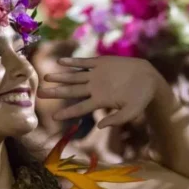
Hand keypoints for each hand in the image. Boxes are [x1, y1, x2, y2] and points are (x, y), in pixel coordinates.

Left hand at [41, 57, 158, 129]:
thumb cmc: (141, 98)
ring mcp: (96, 75)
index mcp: (100, 101)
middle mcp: (94, 88)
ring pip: (74, 76)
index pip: (79, 108)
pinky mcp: (101, 63)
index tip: (53, 118)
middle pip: (71, 91)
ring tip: (46, 77)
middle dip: (56, 93)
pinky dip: (73, 62)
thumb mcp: (131, 112)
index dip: (66, 113)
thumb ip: (116, 119)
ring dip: (60, 77)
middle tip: (40, 94)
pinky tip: (61, 62)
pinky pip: (84, 62)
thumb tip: (99, 126)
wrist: (149, 79)